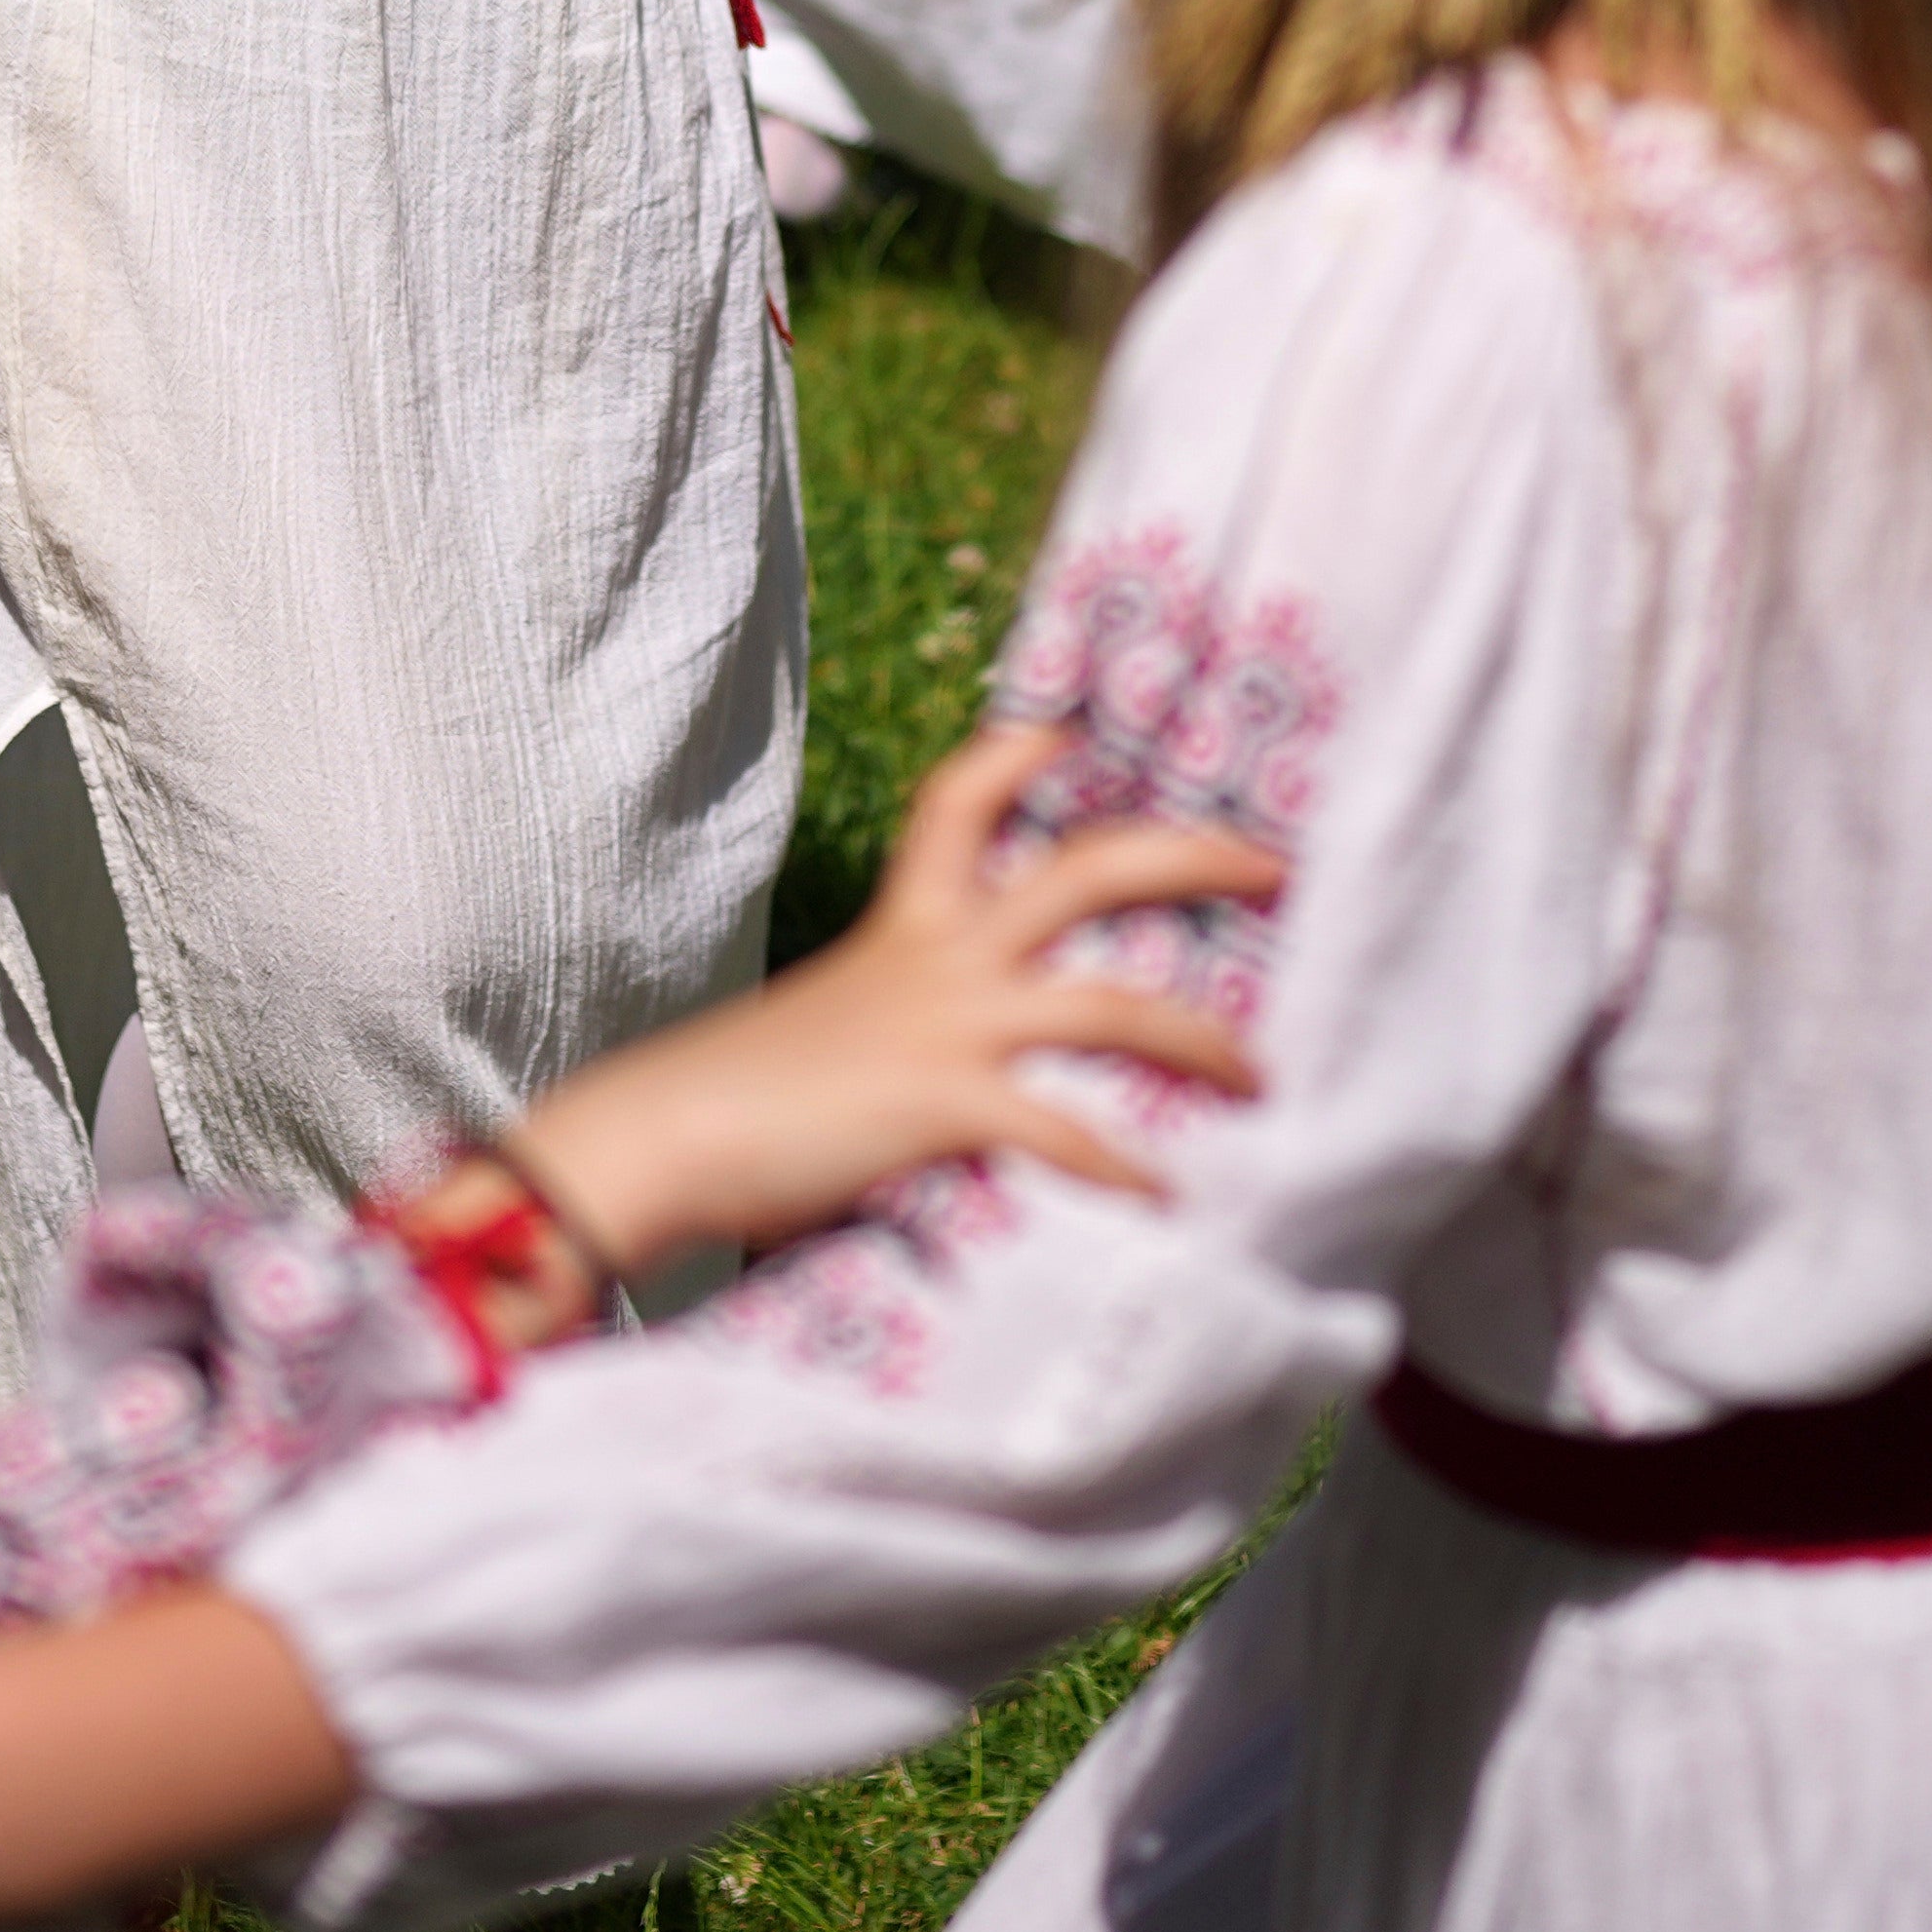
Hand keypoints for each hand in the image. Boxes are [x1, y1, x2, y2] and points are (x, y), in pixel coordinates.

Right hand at [478, 724, 1272, 1311]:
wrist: (655, 1139)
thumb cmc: (725, 1103)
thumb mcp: (819, 1032)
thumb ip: (885, 1033)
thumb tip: (917, 1074)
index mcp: (903, 929)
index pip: (961, 801)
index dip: (1021, 755)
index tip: (1073, 732)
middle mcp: (939, 959)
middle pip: (1089, 867)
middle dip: (1193, 856)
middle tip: (1275, 866)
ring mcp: (948, 1028)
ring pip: (1113, 1001)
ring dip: (1203, 1038)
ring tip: (1264, 1076)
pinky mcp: (944, 1106)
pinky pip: (1063, 1128)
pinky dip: (1123, 1165)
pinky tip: (1166, 1198)